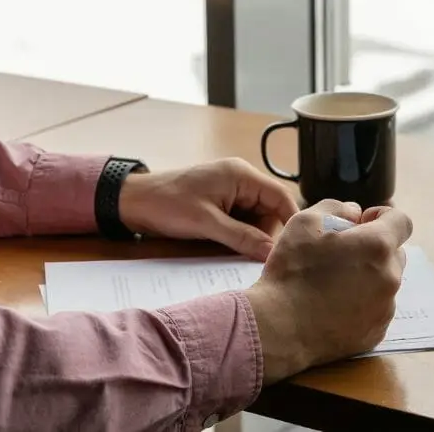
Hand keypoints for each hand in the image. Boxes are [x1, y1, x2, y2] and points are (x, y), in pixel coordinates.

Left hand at [115, 157, 297, 260]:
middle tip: (261, 258)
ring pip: (257, 219)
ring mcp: (230, 192)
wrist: (134, 202)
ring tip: (242, 256)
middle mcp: (241, 180)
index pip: (281, 196)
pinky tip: (232, 250)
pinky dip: (240, 236)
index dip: (292, 221)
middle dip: (268, 234)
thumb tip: (272, 254)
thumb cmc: (168, 204)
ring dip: (252, 237)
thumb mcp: (208, 223)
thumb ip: (243, 237)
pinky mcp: (220, 204)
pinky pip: (241, 222)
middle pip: (271, 210)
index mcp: (242, 175)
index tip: (299, 247)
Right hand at [244, 201, 412, 384]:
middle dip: (374, 248)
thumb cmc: (292, 271)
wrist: (280, 329)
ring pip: (385, 282)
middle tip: (341, 254)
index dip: (382, 216)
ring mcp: (385, 309)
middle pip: (394, 253)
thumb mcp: (305, 222)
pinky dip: (363, 303)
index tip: (359, 223)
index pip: (402, 221)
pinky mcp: (376, 332)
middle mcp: (390, 278)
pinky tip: (334, 306)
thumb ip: (336, 208)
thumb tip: (354, 213)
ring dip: (368, 276)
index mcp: (377, 247)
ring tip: (334, 284)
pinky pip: (377, 309)